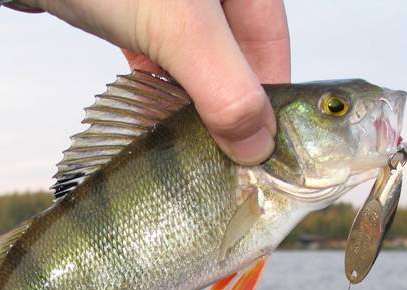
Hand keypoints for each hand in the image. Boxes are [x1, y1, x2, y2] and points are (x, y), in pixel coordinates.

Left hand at [7, 0, 289, 165]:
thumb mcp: (179, 28)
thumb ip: (224, 88)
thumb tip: (257, 147)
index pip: (273, 46)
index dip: (270, 103)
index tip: (261, 153)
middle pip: (236, 55)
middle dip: (228, 106)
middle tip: (222, 156)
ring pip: (195, 57)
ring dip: (191, 101)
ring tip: (189, 145)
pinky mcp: (134, 5)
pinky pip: (159, 51)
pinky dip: (157, 84)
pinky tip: (152, 114)